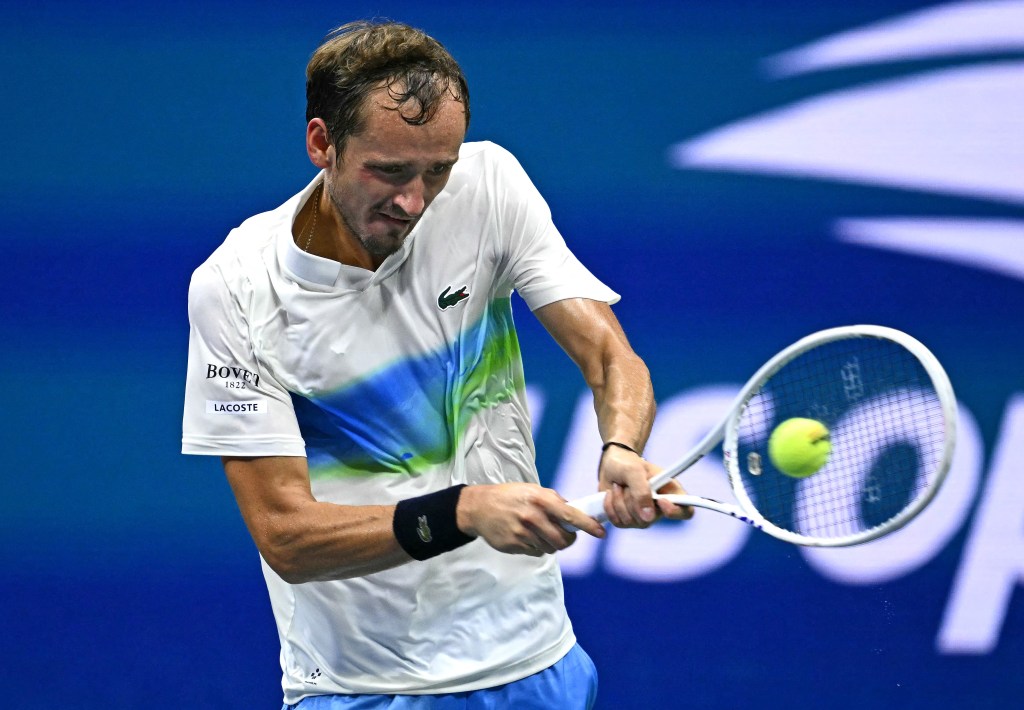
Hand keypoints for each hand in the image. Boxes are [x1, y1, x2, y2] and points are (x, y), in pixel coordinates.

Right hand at [456, 483, 606, 556]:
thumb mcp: (533, 490)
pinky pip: (536, 552)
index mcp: (540, 499)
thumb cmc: (510, 496)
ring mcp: (523, 533)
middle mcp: (533, 516)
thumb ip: (554, 501)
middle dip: (568, 540)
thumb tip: (575, 513)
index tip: (601, 533)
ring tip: (540, 532)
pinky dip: (537, 547)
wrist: (479, 507)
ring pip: (550, 548)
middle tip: (565, 536)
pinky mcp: (515, 545)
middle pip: (563, 540)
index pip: (571, 516)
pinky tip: (527, 536)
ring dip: (550, 543)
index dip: (589, 526)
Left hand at [599, 446, 693, 527]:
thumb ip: (642, 491)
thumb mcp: (634, 470)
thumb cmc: (627, 463)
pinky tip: (611, 494)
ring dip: (619, 501)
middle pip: (649, 520)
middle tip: (628, 483)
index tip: (660, 500)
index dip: (675, 512)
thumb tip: (648, 517)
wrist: (611, 465)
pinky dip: (610, 507)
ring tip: (619, 485)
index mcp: (671, 493)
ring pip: (631, 521)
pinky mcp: (627, 520)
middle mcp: (659, 509)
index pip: (686, 512)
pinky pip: (618, 522)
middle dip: (632, 500)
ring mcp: (643, 517)